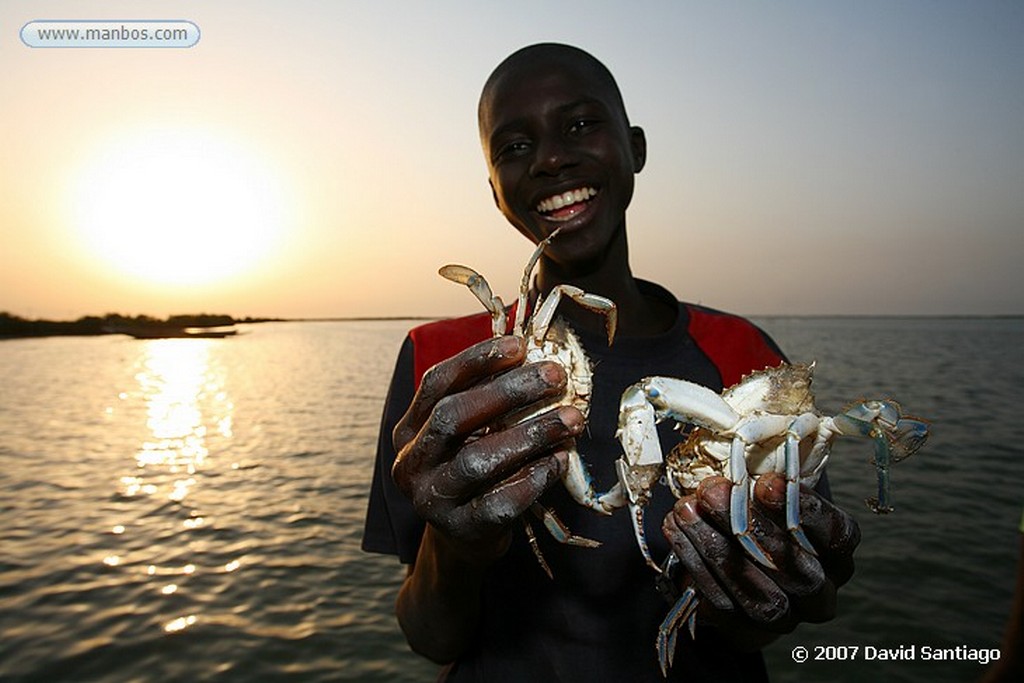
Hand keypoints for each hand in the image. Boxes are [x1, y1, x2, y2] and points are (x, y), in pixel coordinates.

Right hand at [391, 335, 583, 564]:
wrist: (464, 539)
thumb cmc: (474, 472)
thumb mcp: (469, 434)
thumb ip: (488, 400)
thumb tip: (534, 357)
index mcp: (410, 430)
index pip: (436, 383)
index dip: (476, 360)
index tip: (518, 345)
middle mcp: (412, 463)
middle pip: (452, 416)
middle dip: (507, 392)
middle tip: (554, 376)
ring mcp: (432, 500)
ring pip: (477, 461)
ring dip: (529, 434)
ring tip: (570, 419)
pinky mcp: (460, 530)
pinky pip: (498, 503)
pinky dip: (532, 479)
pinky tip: (559, 461)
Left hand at [661, 473, 859, 645]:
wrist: (730, 570)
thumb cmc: (757, 520)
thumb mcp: (769, 497)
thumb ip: (765, 483)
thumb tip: (739, 455)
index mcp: (837, 556)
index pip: (839, 536)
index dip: (807, 510)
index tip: (767, 482)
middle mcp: (819, 594)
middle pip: (797, 569)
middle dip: (751, 527)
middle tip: (713, 490)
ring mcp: (786, 618)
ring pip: (759, 595)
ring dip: (716, 547)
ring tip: (686, 509)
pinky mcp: (747, 632)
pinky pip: (722, 603)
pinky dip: (695, 563)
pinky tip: (676, 530)